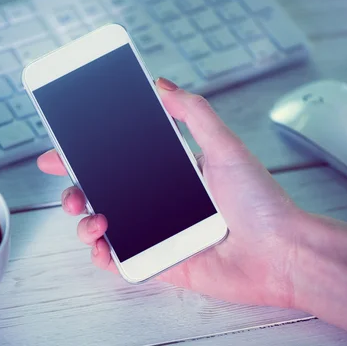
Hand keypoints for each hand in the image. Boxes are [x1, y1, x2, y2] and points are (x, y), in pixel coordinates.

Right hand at [37, 78, 304, 306]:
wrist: (281, 252)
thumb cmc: (260, 201)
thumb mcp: (225, 146)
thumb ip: (193, 112)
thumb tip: (161, 83)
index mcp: (174, 174)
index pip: (122, 162)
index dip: (89, 155)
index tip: (64, 147)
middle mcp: (163, 203)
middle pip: (106, 194)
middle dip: (77, 188)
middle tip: (67, 185)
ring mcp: (160, 234)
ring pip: (106, 227)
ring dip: (85, 220)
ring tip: (91, 215)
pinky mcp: (163, 263)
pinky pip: (122, 261)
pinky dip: (103, 255)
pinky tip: (102, 245)